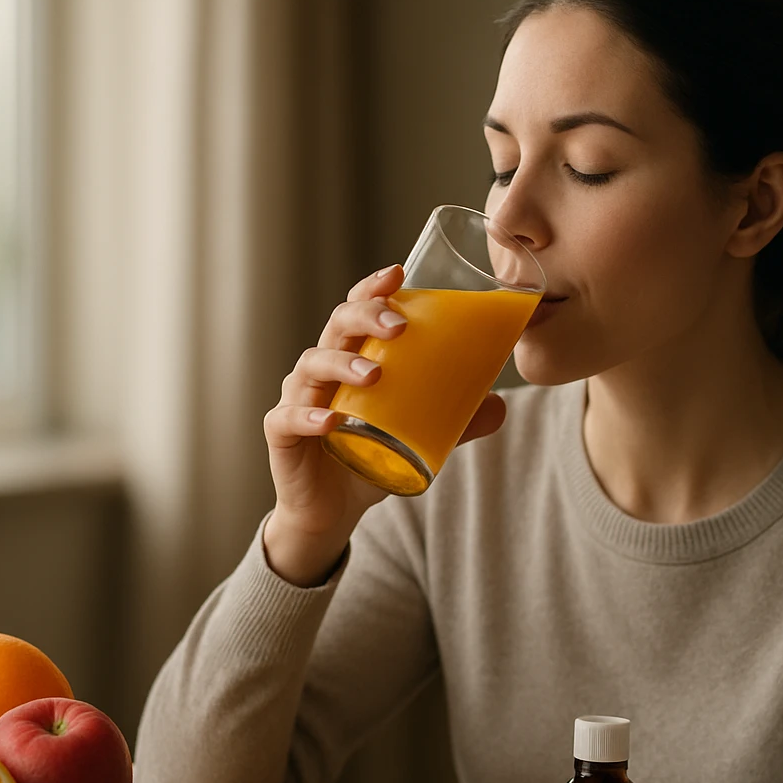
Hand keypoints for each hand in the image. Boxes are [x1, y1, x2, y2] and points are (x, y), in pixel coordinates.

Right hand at [262, 263, 507, 585]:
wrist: (332, 509)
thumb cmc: (370, 456)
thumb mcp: (419, 435)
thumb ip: (456, 421)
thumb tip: (500, 405)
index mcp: (351, 355)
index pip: (358, 309)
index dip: (373, 288)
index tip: (398, 273)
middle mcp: (322, 368)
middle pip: (337, 325)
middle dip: (366, 315)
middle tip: (399, 326)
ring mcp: (298, 397)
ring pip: (313, 365)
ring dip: (343, 364)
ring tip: (374, 374)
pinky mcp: (282, 433)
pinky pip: (289, 418)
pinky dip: (309, 417)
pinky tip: (331, 421)